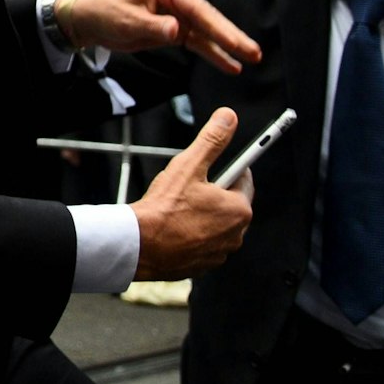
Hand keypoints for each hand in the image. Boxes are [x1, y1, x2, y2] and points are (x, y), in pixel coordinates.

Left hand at [63, 0, 261, 72]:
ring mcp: (178, 13)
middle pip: (208, 18)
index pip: (197, 7)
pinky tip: (230, 65)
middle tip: (254, 52)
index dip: (218, 26)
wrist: (90, 20)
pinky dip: (212, 53)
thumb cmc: (105, 13)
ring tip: (251, 59)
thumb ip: (154, 27)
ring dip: (226, 46)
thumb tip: (178, 31)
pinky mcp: (175, 28)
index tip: (235, 42)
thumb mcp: (127, 21)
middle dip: (231, 36)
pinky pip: (197, 41)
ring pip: (206, 31)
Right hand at [130, 108, 252, 279]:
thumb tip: (228, 117)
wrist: (139, 245)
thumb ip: (212, 140)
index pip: (244, 181)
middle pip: (230, 205)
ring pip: (216, 226)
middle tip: (189, 188)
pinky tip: (175, 228)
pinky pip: (204, 245)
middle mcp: (236, 235)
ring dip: (204, 216)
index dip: (229, 170)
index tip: (218, 166)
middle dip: (214, 195)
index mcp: (239, 209)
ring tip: (179, 209)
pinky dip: (193, 236)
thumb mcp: (188, 165)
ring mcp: (220, 253)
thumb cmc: (164, 208)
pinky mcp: (204, 266)